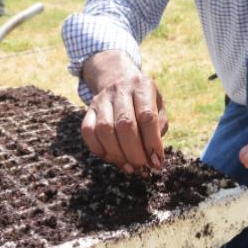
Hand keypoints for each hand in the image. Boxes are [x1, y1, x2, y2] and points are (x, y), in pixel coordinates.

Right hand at [81, 51, 167, 172]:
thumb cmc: (144, 101)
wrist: (118, 79)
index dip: (152, 142)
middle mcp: (120, 90)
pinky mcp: (88, 110)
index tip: (157, 162)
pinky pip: (88, 132)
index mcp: (142, 86)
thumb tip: (152, 158)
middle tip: (142, 168)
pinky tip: (112, 159)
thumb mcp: (158, 107)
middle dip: (134, 152)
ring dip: (118, 155)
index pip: (147, 116)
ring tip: (129, 167)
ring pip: (105, 130)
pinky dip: (100, 150)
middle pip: (125, 124)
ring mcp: (102, 99)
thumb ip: (158, 129)